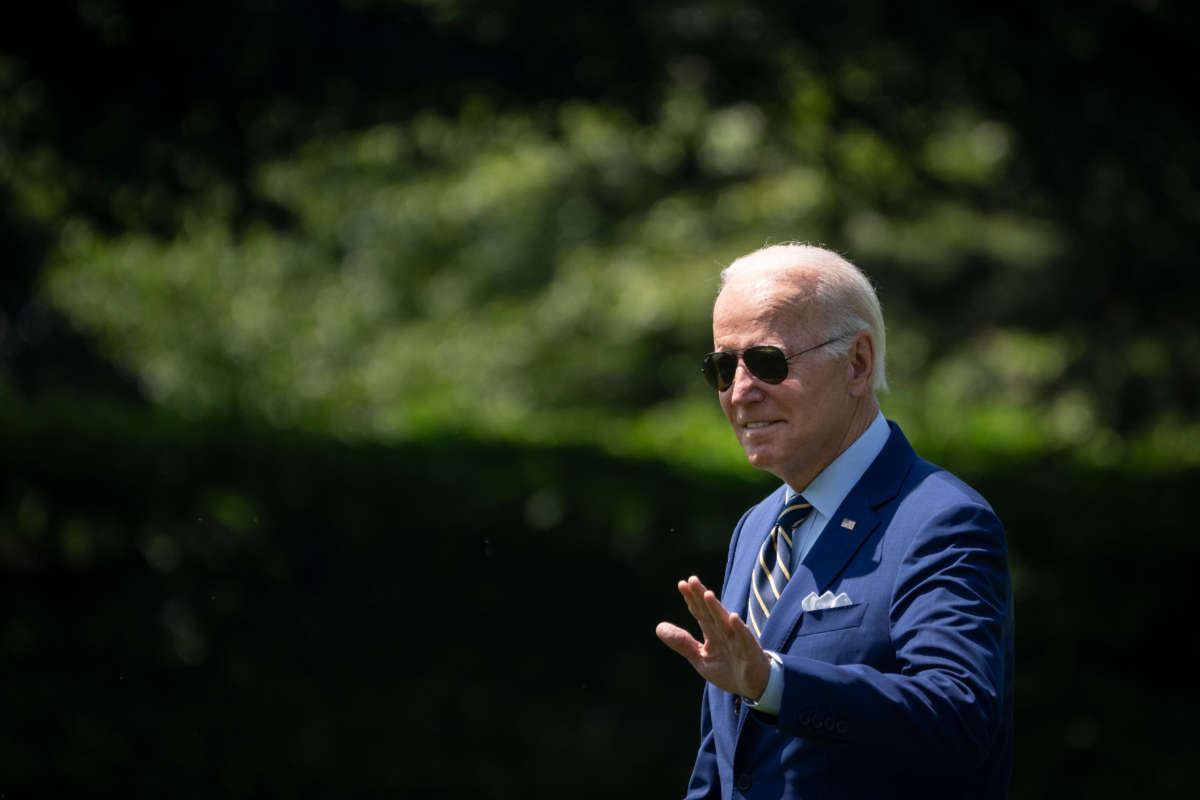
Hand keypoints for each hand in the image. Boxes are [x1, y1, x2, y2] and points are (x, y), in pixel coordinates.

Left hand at [656, 575, 770, 699]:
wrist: (753, 687)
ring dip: (717, 608)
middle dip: (701, 596)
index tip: (682, 584)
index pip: (700, 612)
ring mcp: (737, 640)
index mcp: (712, 632)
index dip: (691, 599)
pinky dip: (739, 629)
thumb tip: (658, 627)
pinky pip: (744, 638)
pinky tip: (733, 617)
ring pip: (725, 622)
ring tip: (707, 594)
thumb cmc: (727, 670)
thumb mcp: (700, 658)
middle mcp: (724, 632)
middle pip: (711, 612)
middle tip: (692, 580)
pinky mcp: (750, 651)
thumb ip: (682, 643)